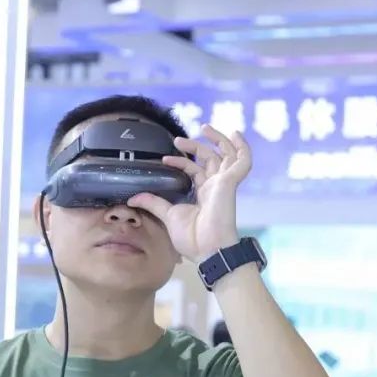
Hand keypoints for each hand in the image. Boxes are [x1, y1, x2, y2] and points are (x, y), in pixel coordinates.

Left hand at [127, 123, 251, 263]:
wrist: (207, 249)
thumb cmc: (193, 239)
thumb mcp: (168, 216)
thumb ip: (153, 203)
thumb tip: (133, 198)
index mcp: (204, 193)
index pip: (195, 170)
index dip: (181, 161)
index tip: (165, 159)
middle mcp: (215, 186)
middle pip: (210, 158)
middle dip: (196, 146)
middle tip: (178, 139)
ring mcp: (224, 183)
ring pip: (227, 154)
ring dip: (218, 140)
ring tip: (205, 128)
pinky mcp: (230, 182)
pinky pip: (243, 161)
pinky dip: (243, 147)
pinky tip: (235, 134)